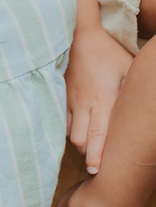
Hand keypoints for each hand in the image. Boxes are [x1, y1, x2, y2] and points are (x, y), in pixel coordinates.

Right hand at [66, 20, 131, 172]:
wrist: (78, 34)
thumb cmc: (108, 52)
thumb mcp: (129, 68)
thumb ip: (135, 91)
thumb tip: (149, 109)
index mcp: (103, 99)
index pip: (99, 136)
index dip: (97, 156)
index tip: (97, 172)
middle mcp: (84, 104)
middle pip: (81, 141)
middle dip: (89, 155)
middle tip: (97, 163)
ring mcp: (69, 100)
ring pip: (70, 133)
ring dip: (79, 142)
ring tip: (89, 146)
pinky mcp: (61, 95)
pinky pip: (62, 120)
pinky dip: (69, 129)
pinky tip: (77, 130)